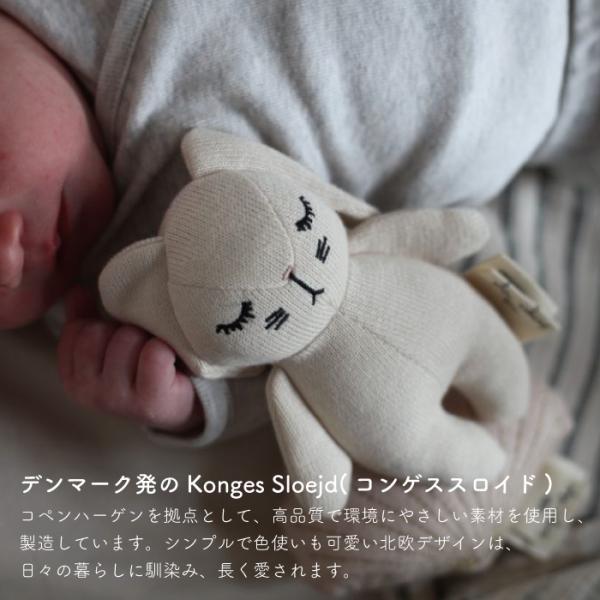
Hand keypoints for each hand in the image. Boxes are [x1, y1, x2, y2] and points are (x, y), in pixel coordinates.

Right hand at [57, 286, 202, 433]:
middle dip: (123, 330)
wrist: (179, 402)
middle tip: (141, 344)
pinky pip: (154, 353)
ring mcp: (118, 400)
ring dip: (146, 338)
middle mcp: (90, 393)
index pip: (77, 330)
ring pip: (127, 338)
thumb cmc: (140, 368)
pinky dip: (165, 349)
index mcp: (74, 378)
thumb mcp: (108, 344)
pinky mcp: (149, 401)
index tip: (118, 336)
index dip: (102, 324)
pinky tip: (170, 360)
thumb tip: (77, 291)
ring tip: (155, 352)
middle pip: (97, 332)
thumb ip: (86, 318)